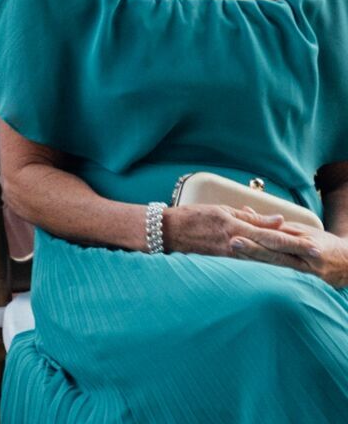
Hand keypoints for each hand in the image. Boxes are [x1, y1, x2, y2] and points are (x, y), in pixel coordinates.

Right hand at [162, 203, 320, 267]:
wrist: (166, 232)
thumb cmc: (193, 217)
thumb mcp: (222, 211)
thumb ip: (251, 218)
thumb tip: (278, 220)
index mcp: (236, 227)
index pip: (271, 235)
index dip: (293, 240)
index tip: (312, 244)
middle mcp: (235, 244)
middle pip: (272, 251)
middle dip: (296, 253)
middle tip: (316, 255)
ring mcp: (231, 256)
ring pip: (264, 261)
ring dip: (285, 263)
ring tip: (304, 264)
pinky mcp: (225, 264)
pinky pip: (251, 265)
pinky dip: (267, 268)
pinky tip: (279, 270)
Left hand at [225, 211, 347, 285]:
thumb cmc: (322, 242)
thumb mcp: (302, 229)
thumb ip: (273, 224)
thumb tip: (245, 210)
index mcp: (305, 242)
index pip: (278, 238)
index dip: (258, 236)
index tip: (237, 233)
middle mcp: (307, 259)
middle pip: (277, 254)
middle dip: (254, 250)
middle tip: (233, 243)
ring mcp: (308, 273)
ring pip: (278, 267)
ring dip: (256, 261)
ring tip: (237, 255)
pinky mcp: (309, 284)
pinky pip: (284, 277)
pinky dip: (266, 272)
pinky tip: (249, 271)